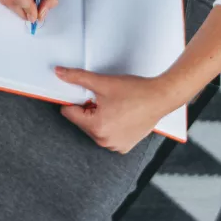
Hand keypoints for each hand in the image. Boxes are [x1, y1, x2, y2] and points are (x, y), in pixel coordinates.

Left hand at [56, 68, 176, 153]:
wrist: (160, 98)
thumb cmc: (135, 91)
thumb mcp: (103, 82)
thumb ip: (77, 78)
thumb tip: (60, 73)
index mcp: (96, 127)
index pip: (69, 113)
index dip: (76, 100)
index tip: (87, 94)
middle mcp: (104, 141)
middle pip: (82, 122)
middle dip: (89, 109)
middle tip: (106, 99)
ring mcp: (115, 146)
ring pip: (95, 129)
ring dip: (100, 117)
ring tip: (116, 106)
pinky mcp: (124, 146)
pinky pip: (108, 135)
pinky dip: (111, 126)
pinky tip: (122, 115)